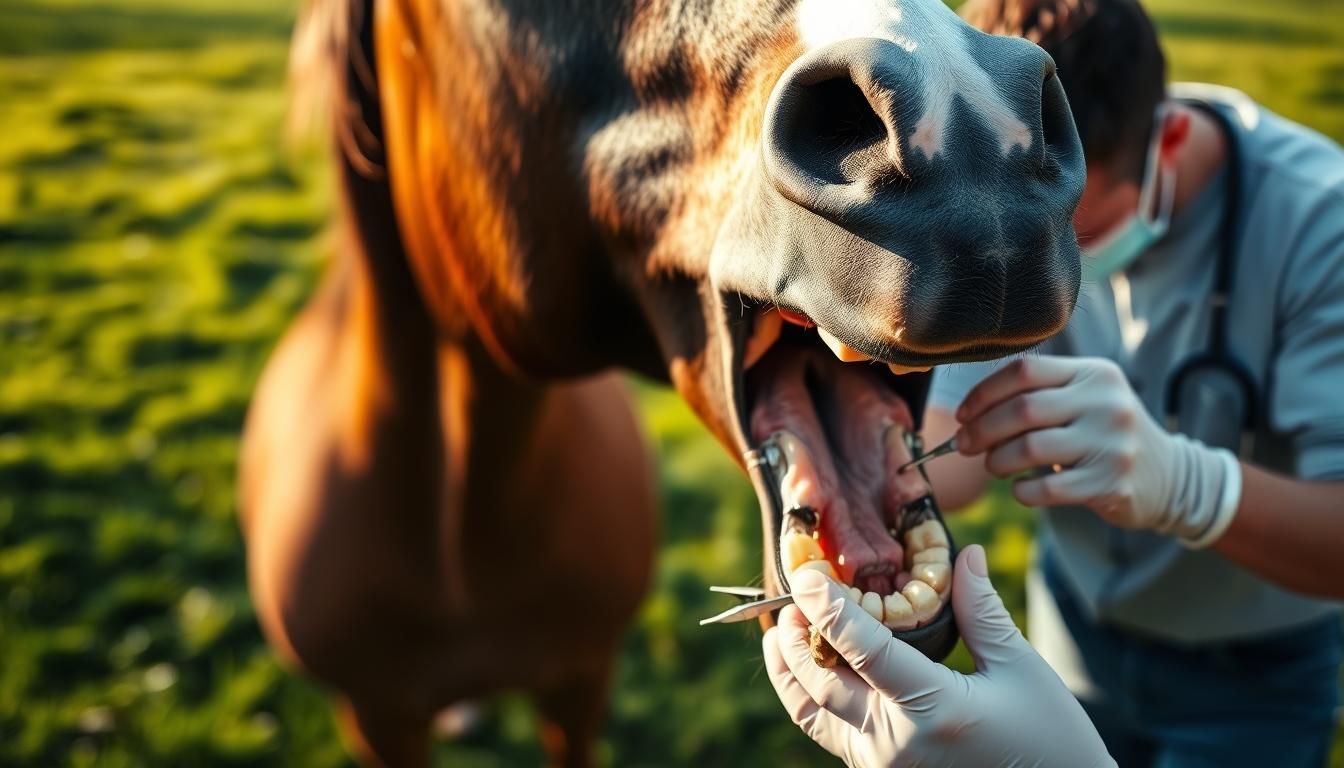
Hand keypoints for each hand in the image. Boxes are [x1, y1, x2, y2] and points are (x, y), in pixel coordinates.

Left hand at [763, 546, 1112, 767]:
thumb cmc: (1049, 737)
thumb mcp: (1020, 668)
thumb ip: (980, 610)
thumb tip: (965, 553)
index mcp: (935, 709)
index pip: (865, 651)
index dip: (830, 609)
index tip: (807, 575)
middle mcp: (897, 742)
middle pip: (822, 682)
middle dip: (797, 636)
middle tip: (790, 593)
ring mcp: (883, 764)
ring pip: (813, 713)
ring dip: (789, 669)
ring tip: (780, 629)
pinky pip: (827, 733)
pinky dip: (806, 696)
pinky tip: (803, 667)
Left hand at [954, 356, 1240, 545]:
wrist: (1170, 476)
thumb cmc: (1105, 435)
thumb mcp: (1085, 399)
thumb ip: (1039, 394)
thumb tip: (969, 414)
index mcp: (1093, 373)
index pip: (1024, 370)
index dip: (984, 393)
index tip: (963, 415)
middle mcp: (1106, 402)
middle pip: (1023, 409)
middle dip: (982, 430)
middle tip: (964, 445)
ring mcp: (1112, 443)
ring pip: (1031, 448)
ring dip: (998, 461)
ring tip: (993, 467)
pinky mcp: (1112, 483)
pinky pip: (1048, 488)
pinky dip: (1022, 491)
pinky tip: (1020, 490)